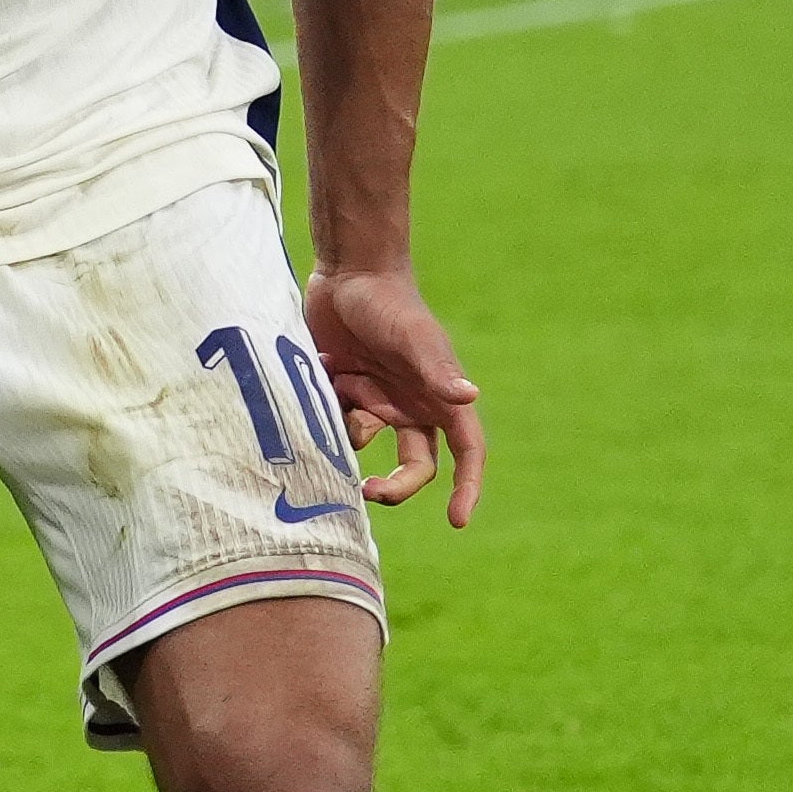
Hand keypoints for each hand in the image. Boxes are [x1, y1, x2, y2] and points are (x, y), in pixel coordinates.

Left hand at [304, 265, 483, 526]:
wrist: (345, 271)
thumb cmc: (389, 301)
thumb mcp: (413, 336)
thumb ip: (436, 370)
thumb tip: (470, 398)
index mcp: (439, 397)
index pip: (466, 452)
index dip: (467, 487)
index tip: (458, 520)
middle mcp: (410, 406)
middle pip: (414, 466)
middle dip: (395, 486)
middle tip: (368, 492)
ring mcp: (375, 400)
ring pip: (364, 444)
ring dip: (348, 432)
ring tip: (338, 388)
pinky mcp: (341, 392)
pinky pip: (332, 422)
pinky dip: (323, 411)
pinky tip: (322, 369)